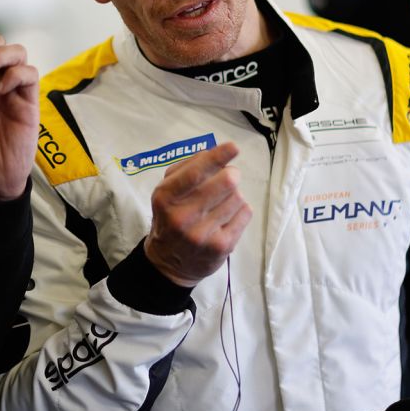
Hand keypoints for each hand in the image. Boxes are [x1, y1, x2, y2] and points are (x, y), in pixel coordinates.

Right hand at [145, 142, 250, 286]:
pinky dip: (240, 210)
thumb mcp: (166, 192)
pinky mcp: (221, 247)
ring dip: (234, 195)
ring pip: (237, 197)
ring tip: (222, 203)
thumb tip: (213, 152)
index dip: (217, 157)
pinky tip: (227, 217)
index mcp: (165, 198)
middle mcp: (181, 217)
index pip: (194, 173)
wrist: (168, 263)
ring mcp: (202, 234)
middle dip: (232, 174)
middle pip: (225, 183)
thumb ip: (185, 169)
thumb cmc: (170, 218)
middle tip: (230, 176)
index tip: (233, 147)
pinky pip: (245, 213)